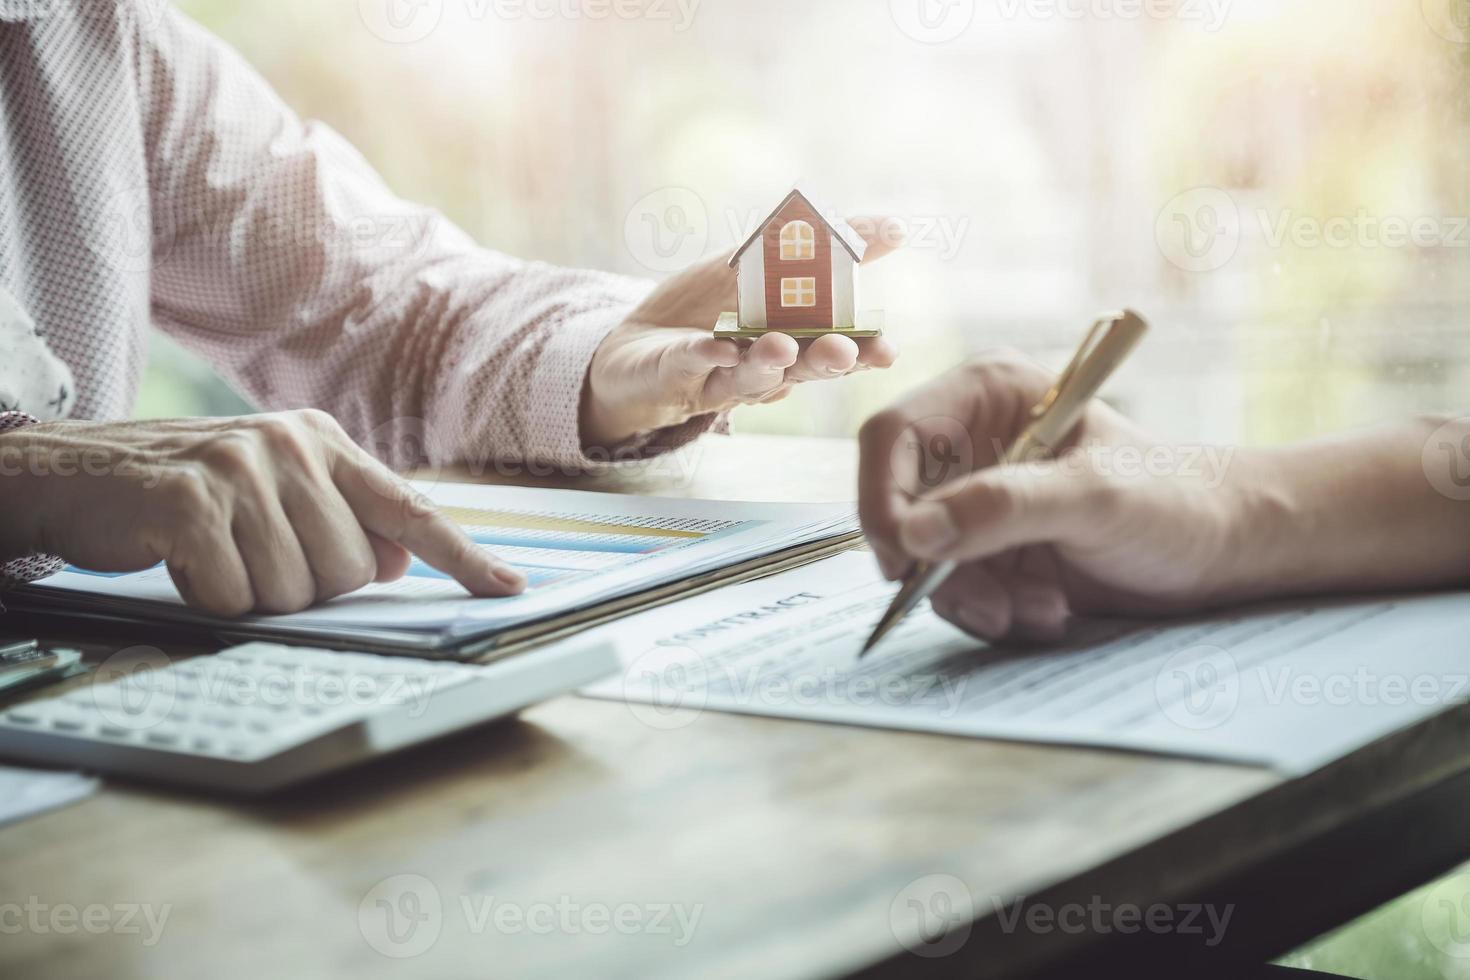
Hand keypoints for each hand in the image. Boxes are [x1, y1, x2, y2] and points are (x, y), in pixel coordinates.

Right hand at [0, 411, 525, 616]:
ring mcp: (241, 469)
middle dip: (309, 586)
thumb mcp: (276, 488)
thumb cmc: (191, 490)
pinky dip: (211, 598)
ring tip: (219, 555)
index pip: (411, 508)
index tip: (509, 586)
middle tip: (256, 555)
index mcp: (325, 443)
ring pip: (296, 591)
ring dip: (255, 595)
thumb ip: (343, 517)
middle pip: (353, 570)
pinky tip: (189, 564)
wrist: (83, 473)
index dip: (464, 555)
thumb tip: (401, 559)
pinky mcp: (191, 502)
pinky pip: (236, 594)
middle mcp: (292, 447)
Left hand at [581, 218, 902, 448]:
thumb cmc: (703, 308)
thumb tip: (896, 227)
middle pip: (799, 369)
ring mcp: (719, 376)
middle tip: (845, 352)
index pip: (834, 350)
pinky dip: (704, 355)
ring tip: (780, 345)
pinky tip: (715, 345)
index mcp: (792, 344)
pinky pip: (692, 364)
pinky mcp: (675, 374)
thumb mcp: (760, 264)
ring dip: (766, 362)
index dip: (862, 353)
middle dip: (824, 362)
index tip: (887, 351)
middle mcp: (762, 368)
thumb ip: (823, 246)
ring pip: (748, 376)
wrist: (632, 342)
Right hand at [858, 353, 1268, 641]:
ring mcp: (977, 499)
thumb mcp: (1094, 497)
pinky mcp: (989, 549)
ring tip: (1037, 609)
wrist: (1226, 548)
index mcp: (987, 395)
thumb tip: (916, 534)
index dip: (883, 497)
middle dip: (935, 565)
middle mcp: (971, 442)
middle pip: (897, 504)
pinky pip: (951, 589)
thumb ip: (1002, 508)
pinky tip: (1046, 610)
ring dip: (969, 597)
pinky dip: (990, 611)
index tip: (904, 558)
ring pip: (921, 558)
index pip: (893, 437)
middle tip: (986, 605)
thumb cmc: (1176, 499)